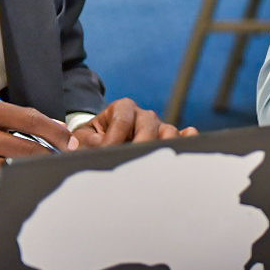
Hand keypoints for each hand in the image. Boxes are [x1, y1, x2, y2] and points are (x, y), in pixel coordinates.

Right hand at [0, 98, 73, 189]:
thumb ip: (12, 117)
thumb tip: (51, 129)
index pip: (31, 120)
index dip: (56, 132)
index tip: (71, 141)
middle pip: (28, 149)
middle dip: (52, 155)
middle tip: (65, 158)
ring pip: (15, 169)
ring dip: (33, 170)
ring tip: (44, 167)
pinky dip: (10, 179)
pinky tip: (17, 176)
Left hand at [70, 98, 195, 148]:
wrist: (100, 144)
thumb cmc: (91, 141)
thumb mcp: (82, 138)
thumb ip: (85, 142)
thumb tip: (98, 149)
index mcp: (122, 108)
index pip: (122, 121)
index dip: (114, 140)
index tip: (105, 157)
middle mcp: (143, 114)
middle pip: (149, 124)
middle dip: (140, 143)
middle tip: (133, 161)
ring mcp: (158, 126)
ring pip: (168, 131)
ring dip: (163, 145)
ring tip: (156, 160)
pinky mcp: (169, 140)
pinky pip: (184, 136)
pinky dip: (187, 140)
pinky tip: (184, 148)